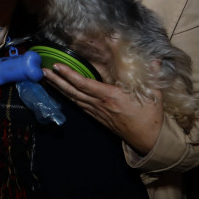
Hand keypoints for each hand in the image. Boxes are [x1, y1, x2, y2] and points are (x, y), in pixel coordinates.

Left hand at [42, 63, 163, 154]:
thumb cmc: (151, 116)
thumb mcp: (154, 95)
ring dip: (58, 88)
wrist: (149, 139)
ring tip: (46, 78)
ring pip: (73, 98)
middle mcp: (100, 104)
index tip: (57, 66)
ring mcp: (97, 112)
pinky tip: (61, 91)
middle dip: (56, 81)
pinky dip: (68, 97)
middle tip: (42, 71)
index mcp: (111, 97)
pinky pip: (79, 105)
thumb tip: (156, 60)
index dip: (69, 75)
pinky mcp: (97, 117)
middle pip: (73, 91)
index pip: (85, 84)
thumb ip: (152, 75)